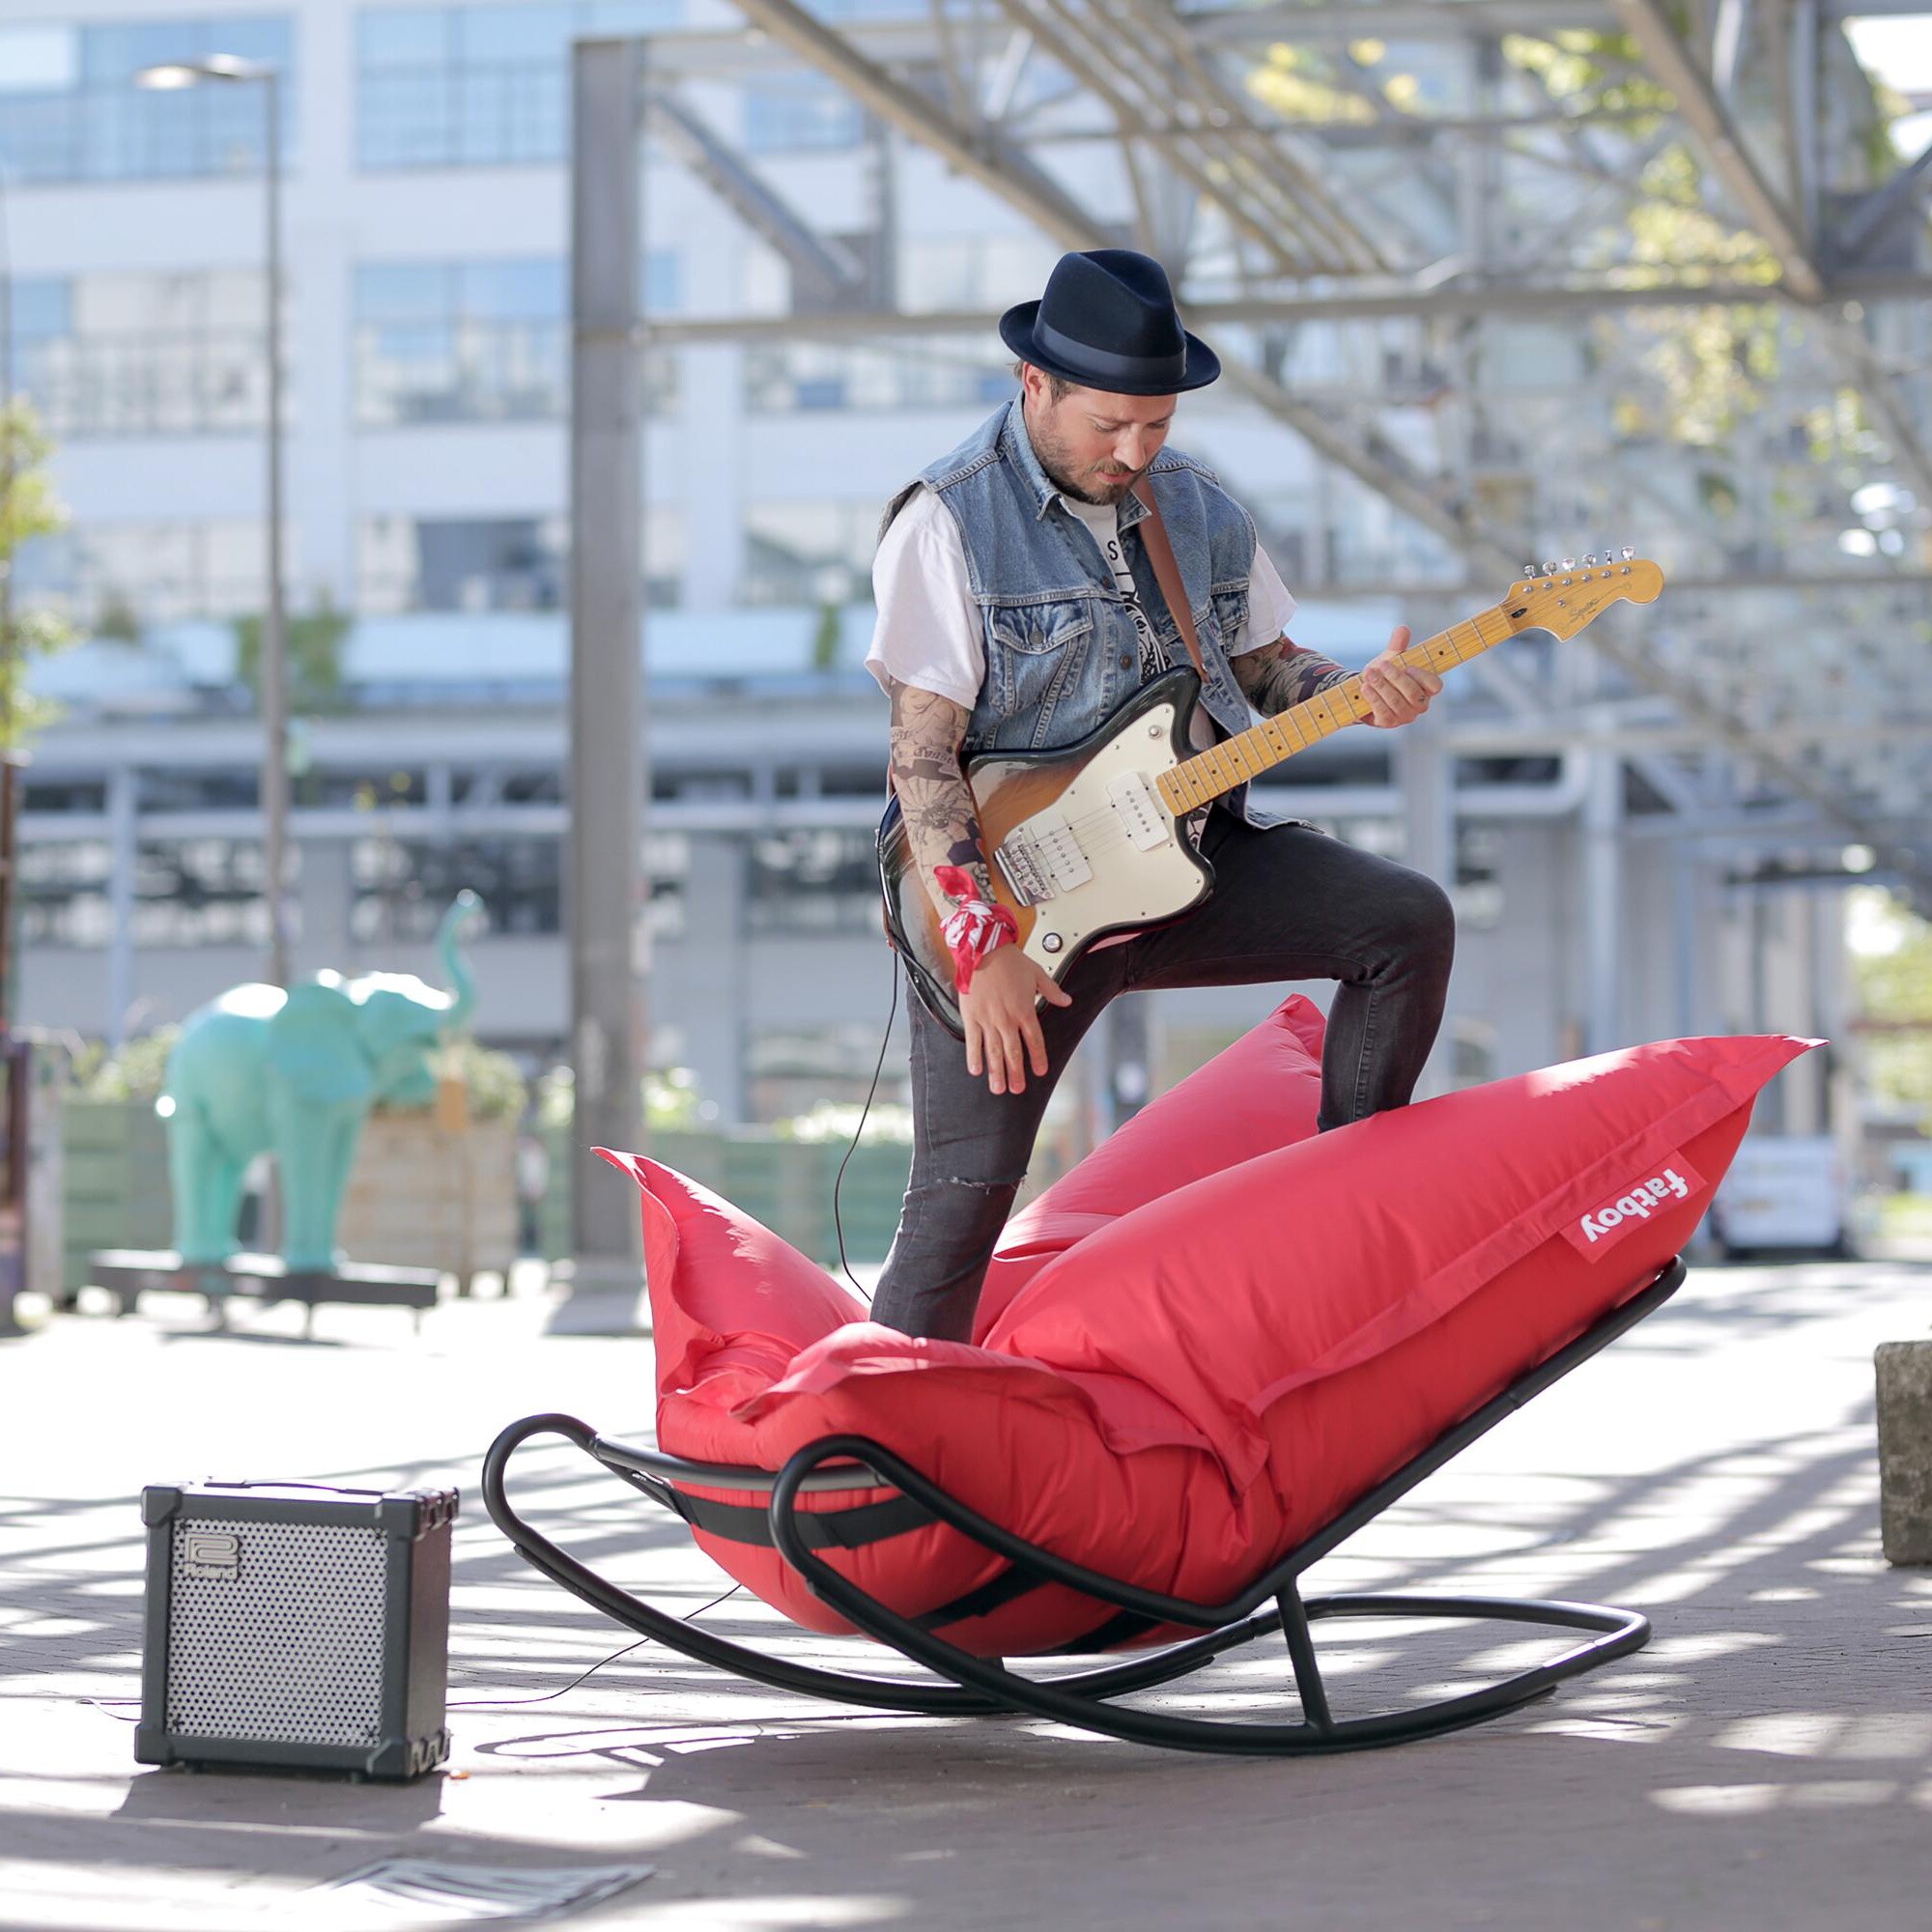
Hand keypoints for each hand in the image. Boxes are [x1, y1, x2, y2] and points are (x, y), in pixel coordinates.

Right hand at [958, 944, 1073, 1096]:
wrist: (983, 949)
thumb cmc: (1009, 960)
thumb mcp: (1037, 973)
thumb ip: (1052, 991)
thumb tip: (1067, 1001)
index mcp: (1025, 1010)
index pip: (1034, 1040)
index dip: (1038, 1058)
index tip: (1040, 1072)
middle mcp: (1007, 1019)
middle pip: (1014, 1052)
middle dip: (1016, 1073)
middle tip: (1017, 1089)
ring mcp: (988, 1019)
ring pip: (994, 1051)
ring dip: (997, 1072)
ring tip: (998, 1088)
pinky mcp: (971, 1016)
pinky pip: (973, 1041)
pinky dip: (974, 1057)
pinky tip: (976, 1070)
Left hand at [1360, 627, 1440, 728]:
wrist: (1365, 691)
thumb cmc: (1385, 675)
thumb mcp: (1392, 659)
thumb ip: (1398, 646)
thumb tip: (1402, 628)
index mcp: (1426, 688)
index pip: (1435, 686)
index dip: (1423, 677)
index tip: (1409, 666)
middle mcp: (1419, 705)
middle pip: (1413, 693)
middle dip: (1396, 678)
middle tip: (1381, 665)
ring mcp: (1404, 716)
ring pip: (1396, 702)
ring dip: (1381, 686)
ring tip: (1369, 673)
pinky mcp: (1388, 723)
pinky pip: (1383, 713)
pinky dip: (1373, 699)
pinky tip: (1365, 687)